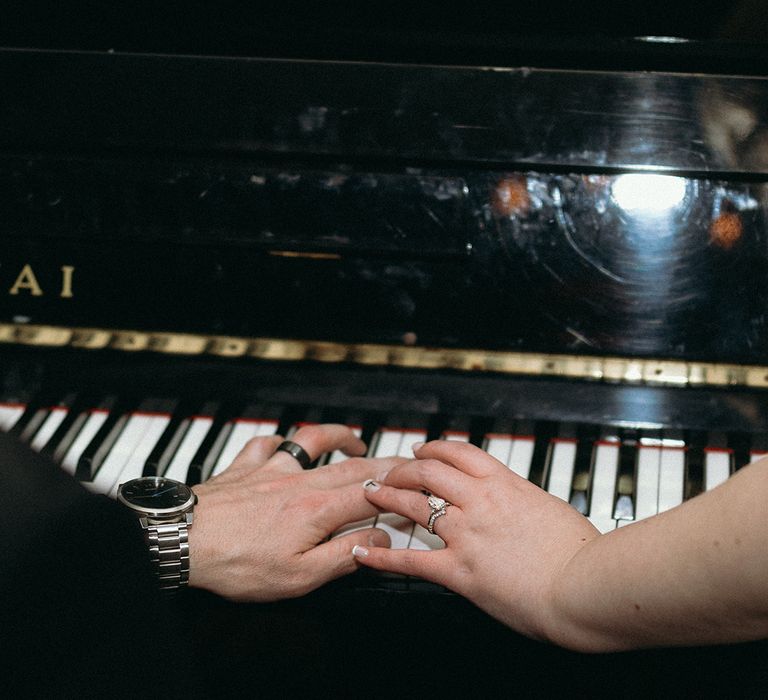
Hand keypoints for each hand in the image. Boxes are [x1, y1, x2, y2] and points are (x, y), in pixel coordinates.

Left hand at [189, 424, 399, 601]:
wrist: (182, 542)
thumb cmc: (236, 564)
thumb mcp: (298, 578)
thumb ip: (343, 558)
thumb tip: (377, 541)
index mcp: (317, 511)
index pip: (371, 496)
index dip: (397, 494)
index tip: (414, 494)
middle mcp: (299, 482)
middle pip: (352, 466)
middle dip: (382, 463)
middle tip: (402, 462)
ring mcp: (271, 469)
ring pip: (313, 441)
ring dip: (338, 437)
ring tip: (354, 443)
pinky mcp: (244, 466)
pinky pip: (266, 443)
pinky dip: (279, 441)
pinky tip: (282, 446)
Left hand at [354, 440, 598, 641]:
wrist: (583, 585)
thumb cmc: (579, 552)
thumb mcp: (550, 508)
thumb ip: (524, 500)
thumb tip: (518, 501)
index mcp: (503, 483)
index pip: (457, 453)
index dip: (433, 449)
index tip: (422, 451)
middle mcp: (478, 502)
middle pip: (427, 472)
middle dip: (402, 469)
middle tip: (390, 473)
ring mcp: (465, 534)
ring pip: (413, 505)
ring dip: (387, 497)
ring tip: (371, 494)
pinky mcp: (458, 570)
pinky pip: (410, 560)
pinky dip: (382, 557)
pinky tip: (364, 553)